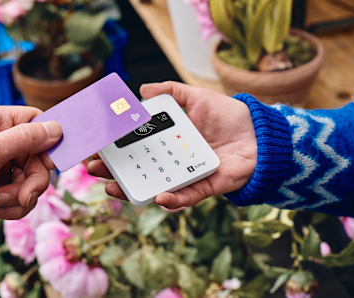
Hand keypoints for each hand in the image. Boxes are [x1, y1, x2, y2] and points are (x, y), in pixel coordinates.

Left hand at [0, 105, 61, 238]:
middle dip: (34, 179)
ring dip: (21, 195)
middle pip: (40, 156)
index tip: (49, 161)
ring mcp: (2, 166)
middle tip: (24, 194)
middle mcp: (2, 141)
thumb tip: (58, 128)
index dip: (49, 141)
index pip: (36, 122)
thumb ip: (24, 139)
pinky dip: (13, 206)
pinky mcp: (1, 188)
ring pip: (33, 179)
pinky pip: (23, 196)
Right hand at [87, 82, 256, 208]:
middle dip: (113, 171)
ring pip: (155, 188)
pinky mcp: (206, 187)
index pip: (134, 147)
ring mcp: (187, 176)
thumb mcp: (197, 97)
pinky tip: (158, 197)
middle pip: (138, 170)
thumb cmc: (228, 115)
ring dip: (133, 190)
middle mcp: (173, 161)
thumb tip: (141, 90)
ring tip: (112, 187)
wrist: (261, 133)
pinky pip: (187, 198)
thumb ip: (172, 91)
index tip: (93, 146)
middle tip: (93, 167)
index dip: (114, 148)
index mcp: (167, 142)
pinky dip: (173, 200)